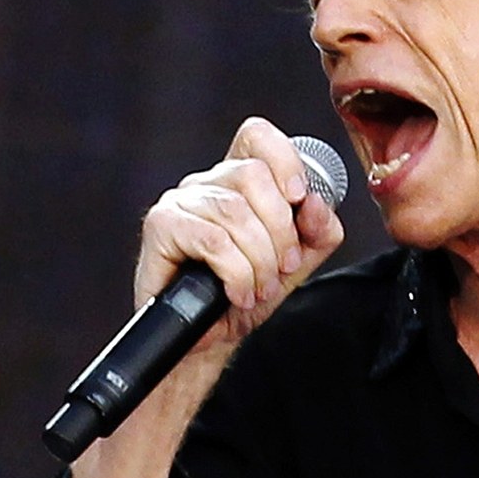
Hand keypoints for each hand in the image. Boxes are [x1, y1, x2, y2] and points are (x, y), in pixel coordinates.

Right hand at [135, 116, 345, 340]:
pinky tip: (238, 292)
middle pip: (253, 175)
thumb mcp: (295, 264)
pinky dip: (236, 273)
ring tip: (259, 288)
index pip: (257, 137)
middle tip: (283, 267)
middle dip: (280, 230)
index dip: (285, 160)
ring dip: (259, 260)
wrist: (206, 340)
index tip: (299, 200)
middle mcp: (206, 184)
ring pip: (235, 212)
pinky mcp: (161, 226)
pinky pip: (213, 240)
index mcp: (237, 182)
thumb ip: (317, 231)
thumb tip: (316, 204)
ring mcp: (180, 202)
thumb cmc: (243, 296)